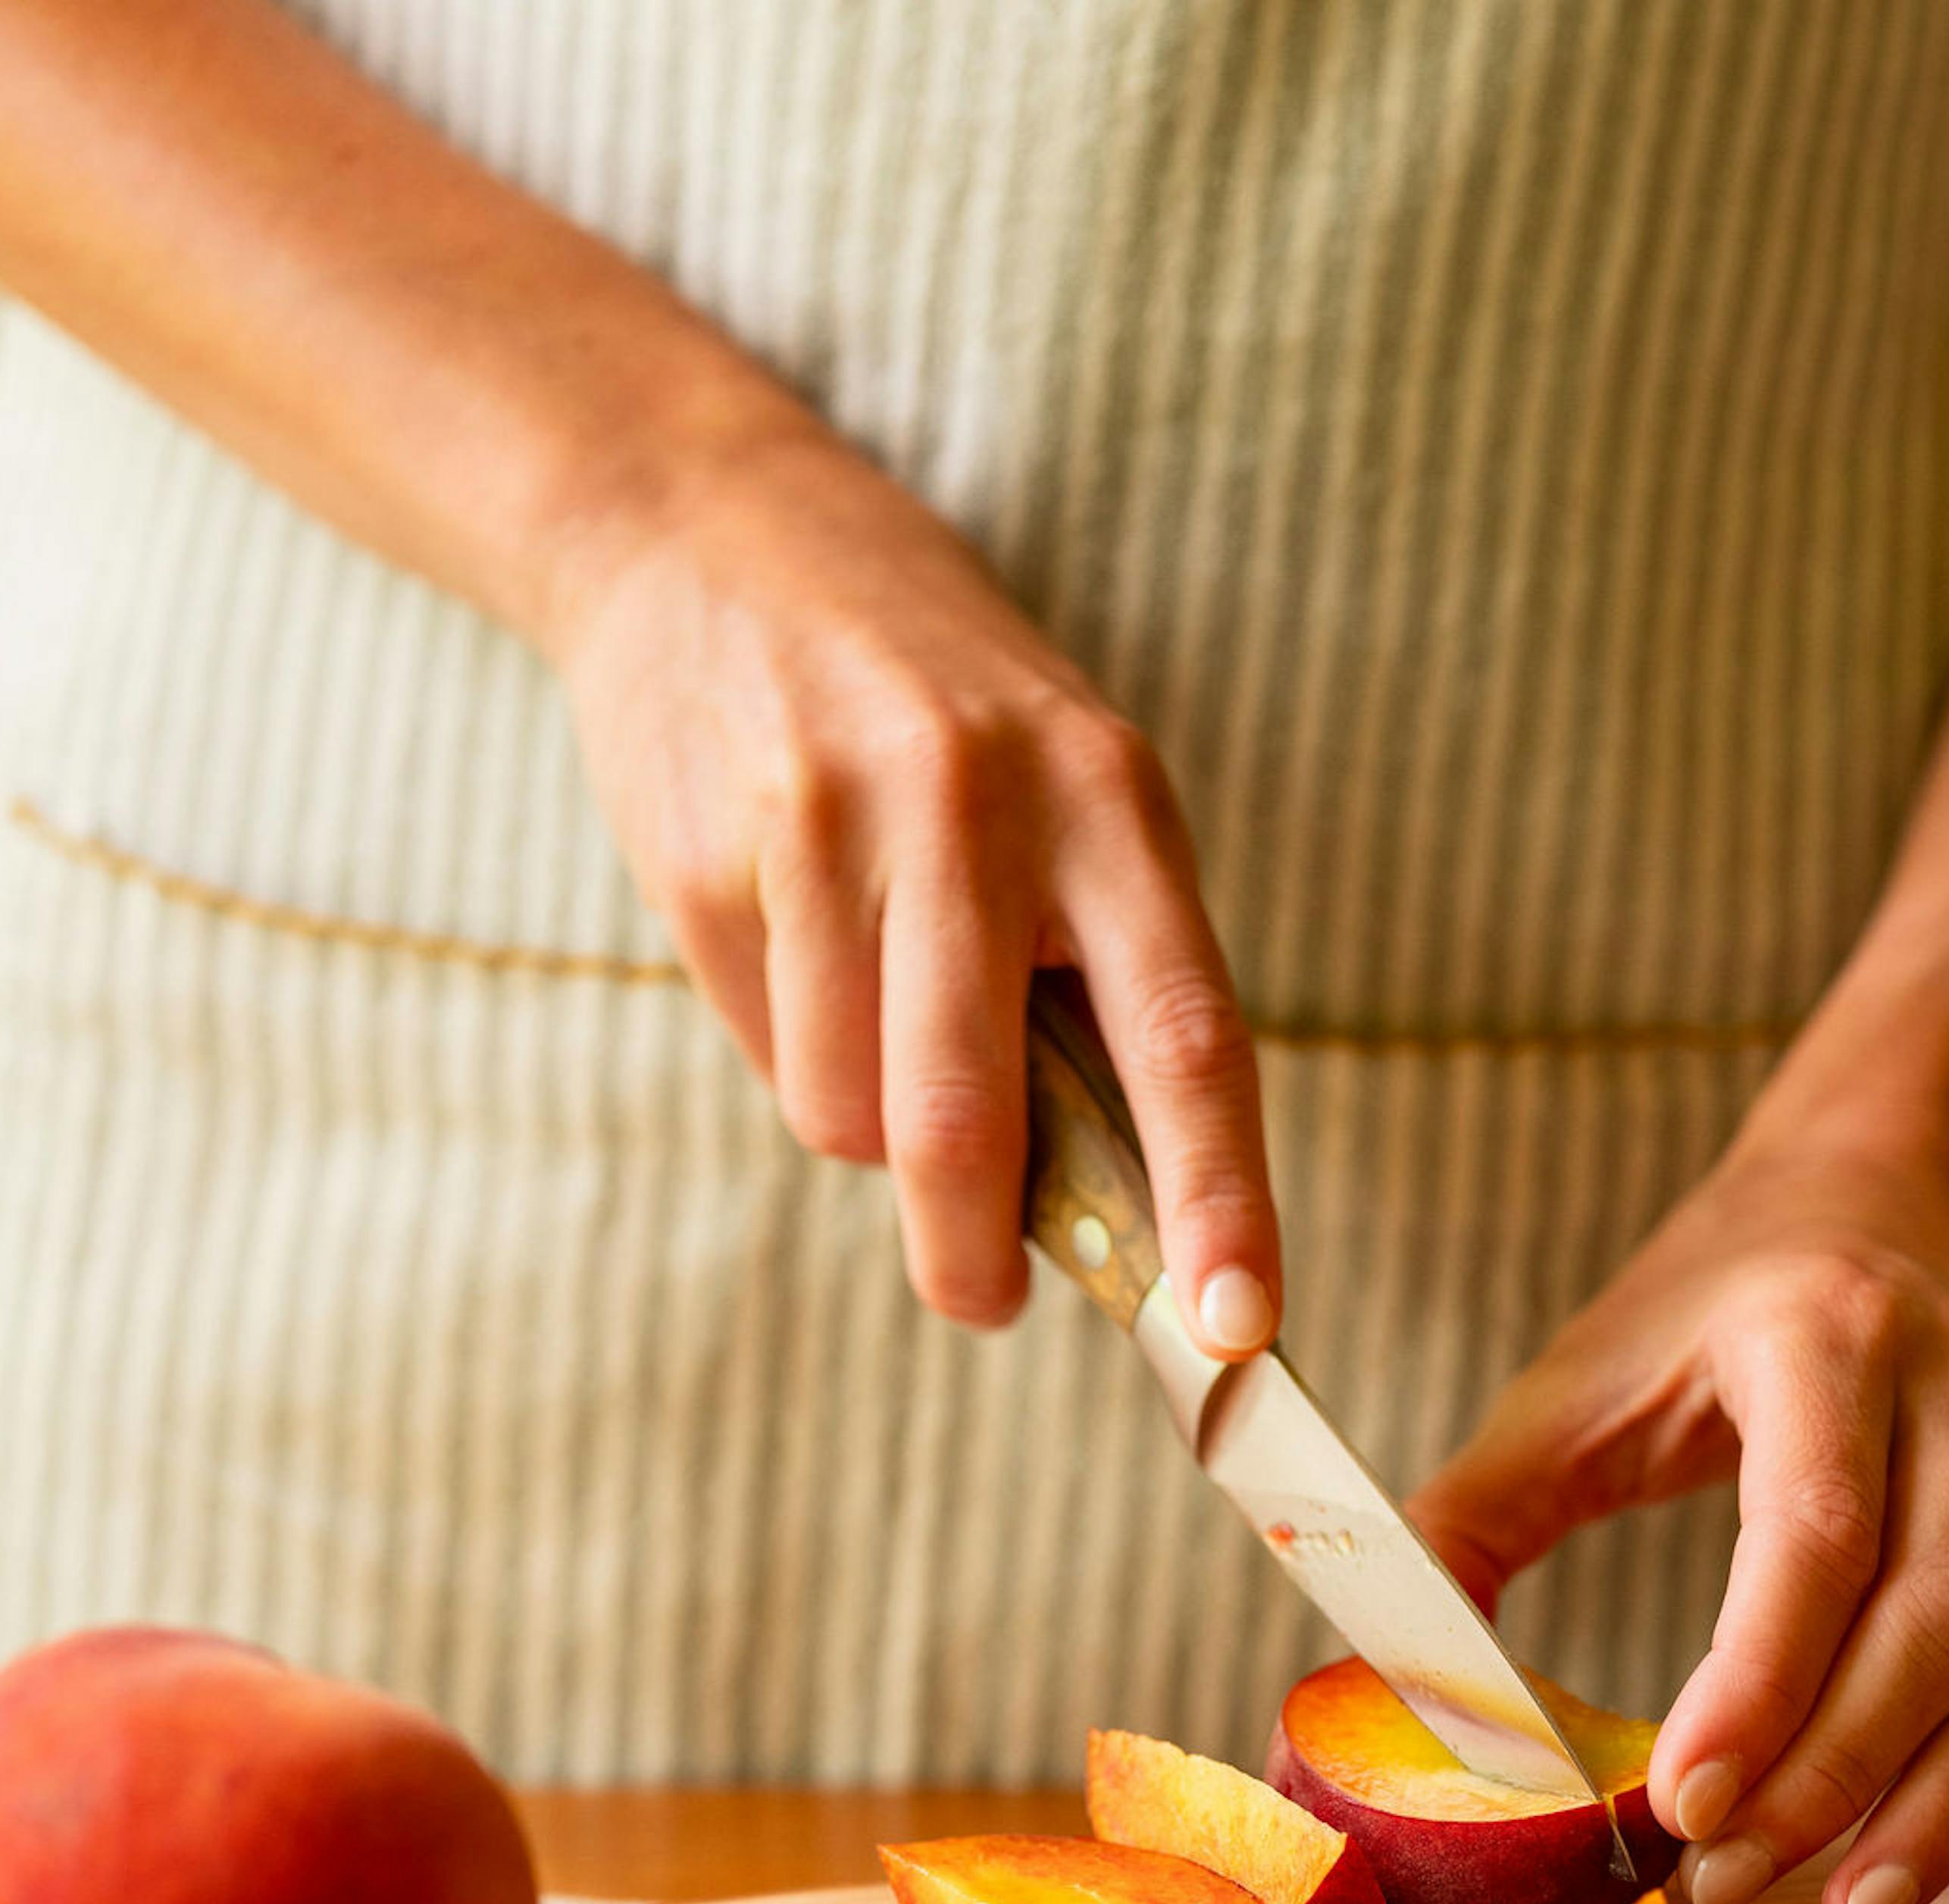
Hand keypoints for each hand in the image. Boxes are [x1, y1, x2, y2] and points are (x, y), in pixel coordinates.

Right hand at [540, 402, 1278, 1345]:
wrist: (710, 533)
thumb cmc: (931, 710)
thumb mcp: (1059, 796)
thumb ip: (1088, 977)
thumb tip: (1090, 1217)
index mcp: (1110, 800)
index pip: (1187, 1034)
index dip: (1220, 1197)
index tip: (1238, 1325)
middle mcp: (979, 806)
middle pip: (974, 1117)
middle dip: (975, 1251)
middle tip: (985, 1297)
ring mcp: (832, 826)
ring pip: (850, 1112)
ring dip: (866, 1132)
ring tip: (871, 1019)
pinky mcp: (711, 855)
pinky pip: (763, 1052)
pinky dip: (788, 1055)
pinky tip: (789, 948)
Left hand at [1405, 1139, 1948, 1903]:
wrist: (1915, 1185)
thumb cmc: (1723, 1291)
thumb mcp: (1587, 1369)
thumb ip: (1477, 1508)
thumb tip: (1385, 1662)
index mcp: (1827, 1339)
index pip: (1815, 1536)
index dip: (1757, 1685)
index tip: (1682, 1804)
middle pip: (1931, 1622)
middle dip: (1832, 1777)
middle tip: (1724, 1881)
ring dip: (1934, 1807)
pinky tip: (1945, 1870)